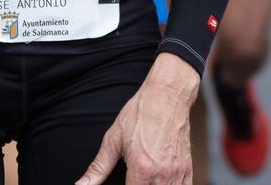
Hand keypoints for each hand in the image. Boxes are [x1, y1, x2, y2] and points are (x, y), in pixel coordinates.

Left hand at [77, 53, 198, 184]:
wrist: (166, 96)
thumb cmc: (141, 113)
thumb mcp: (113, 139)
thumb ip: (98, 167)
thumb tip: (83, 184)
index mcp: (142, 169)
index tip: (125, 182)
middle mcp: (162, 174)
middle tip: (132, 179)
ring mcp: (177, 173)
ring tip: (145, 180)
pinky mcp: (187, 169)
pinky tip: (161, 182)